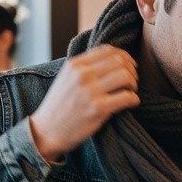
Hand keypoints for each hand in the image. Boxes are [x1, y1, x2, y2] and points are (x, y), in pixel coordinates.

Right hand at [29, 45, 139, 160]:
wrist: (46, 132)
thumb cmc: (59, 107)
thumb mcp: (66, 79)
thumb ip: (83, 68)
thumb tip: (110, 62)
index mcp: (75, 64)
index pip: (108, 50)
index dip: (124, 56)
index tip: (129, 66)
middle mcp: (82, 74)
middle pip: (119, 61)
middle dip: (131, 71)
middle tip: (131, 82)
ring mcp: (90, 91)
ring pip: (125, 76)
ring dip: (133, 84)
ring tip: (130, 92)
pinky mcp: (98, 109)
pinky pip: (127, 97)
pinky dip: (134, 99)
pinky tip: (131, 103)